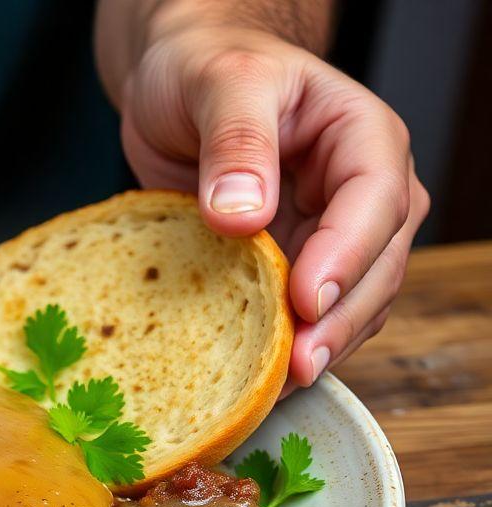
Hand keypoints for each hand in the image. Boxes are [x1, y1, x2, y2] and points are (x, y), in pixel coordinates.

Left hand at [117, 25, 428, 390]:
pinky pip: (305, 315)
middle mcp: (359, 193)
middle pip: (376, 266)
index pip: (374, 203)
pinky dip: (287, 346)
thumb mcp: (222, 84)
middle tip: (296, 367)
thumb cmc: (207, 67)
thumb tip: (242, 215)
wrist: (180, 80)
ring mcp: (329, 235)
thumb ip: (237, 143)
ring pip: (350, 302)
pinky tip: (257, 379)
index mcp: (361, 138)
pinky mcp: (292, 265)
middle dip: (340, 320)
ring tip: (275, 388)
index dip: (346, 257)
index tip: (306, 301)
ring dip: (319, 346)